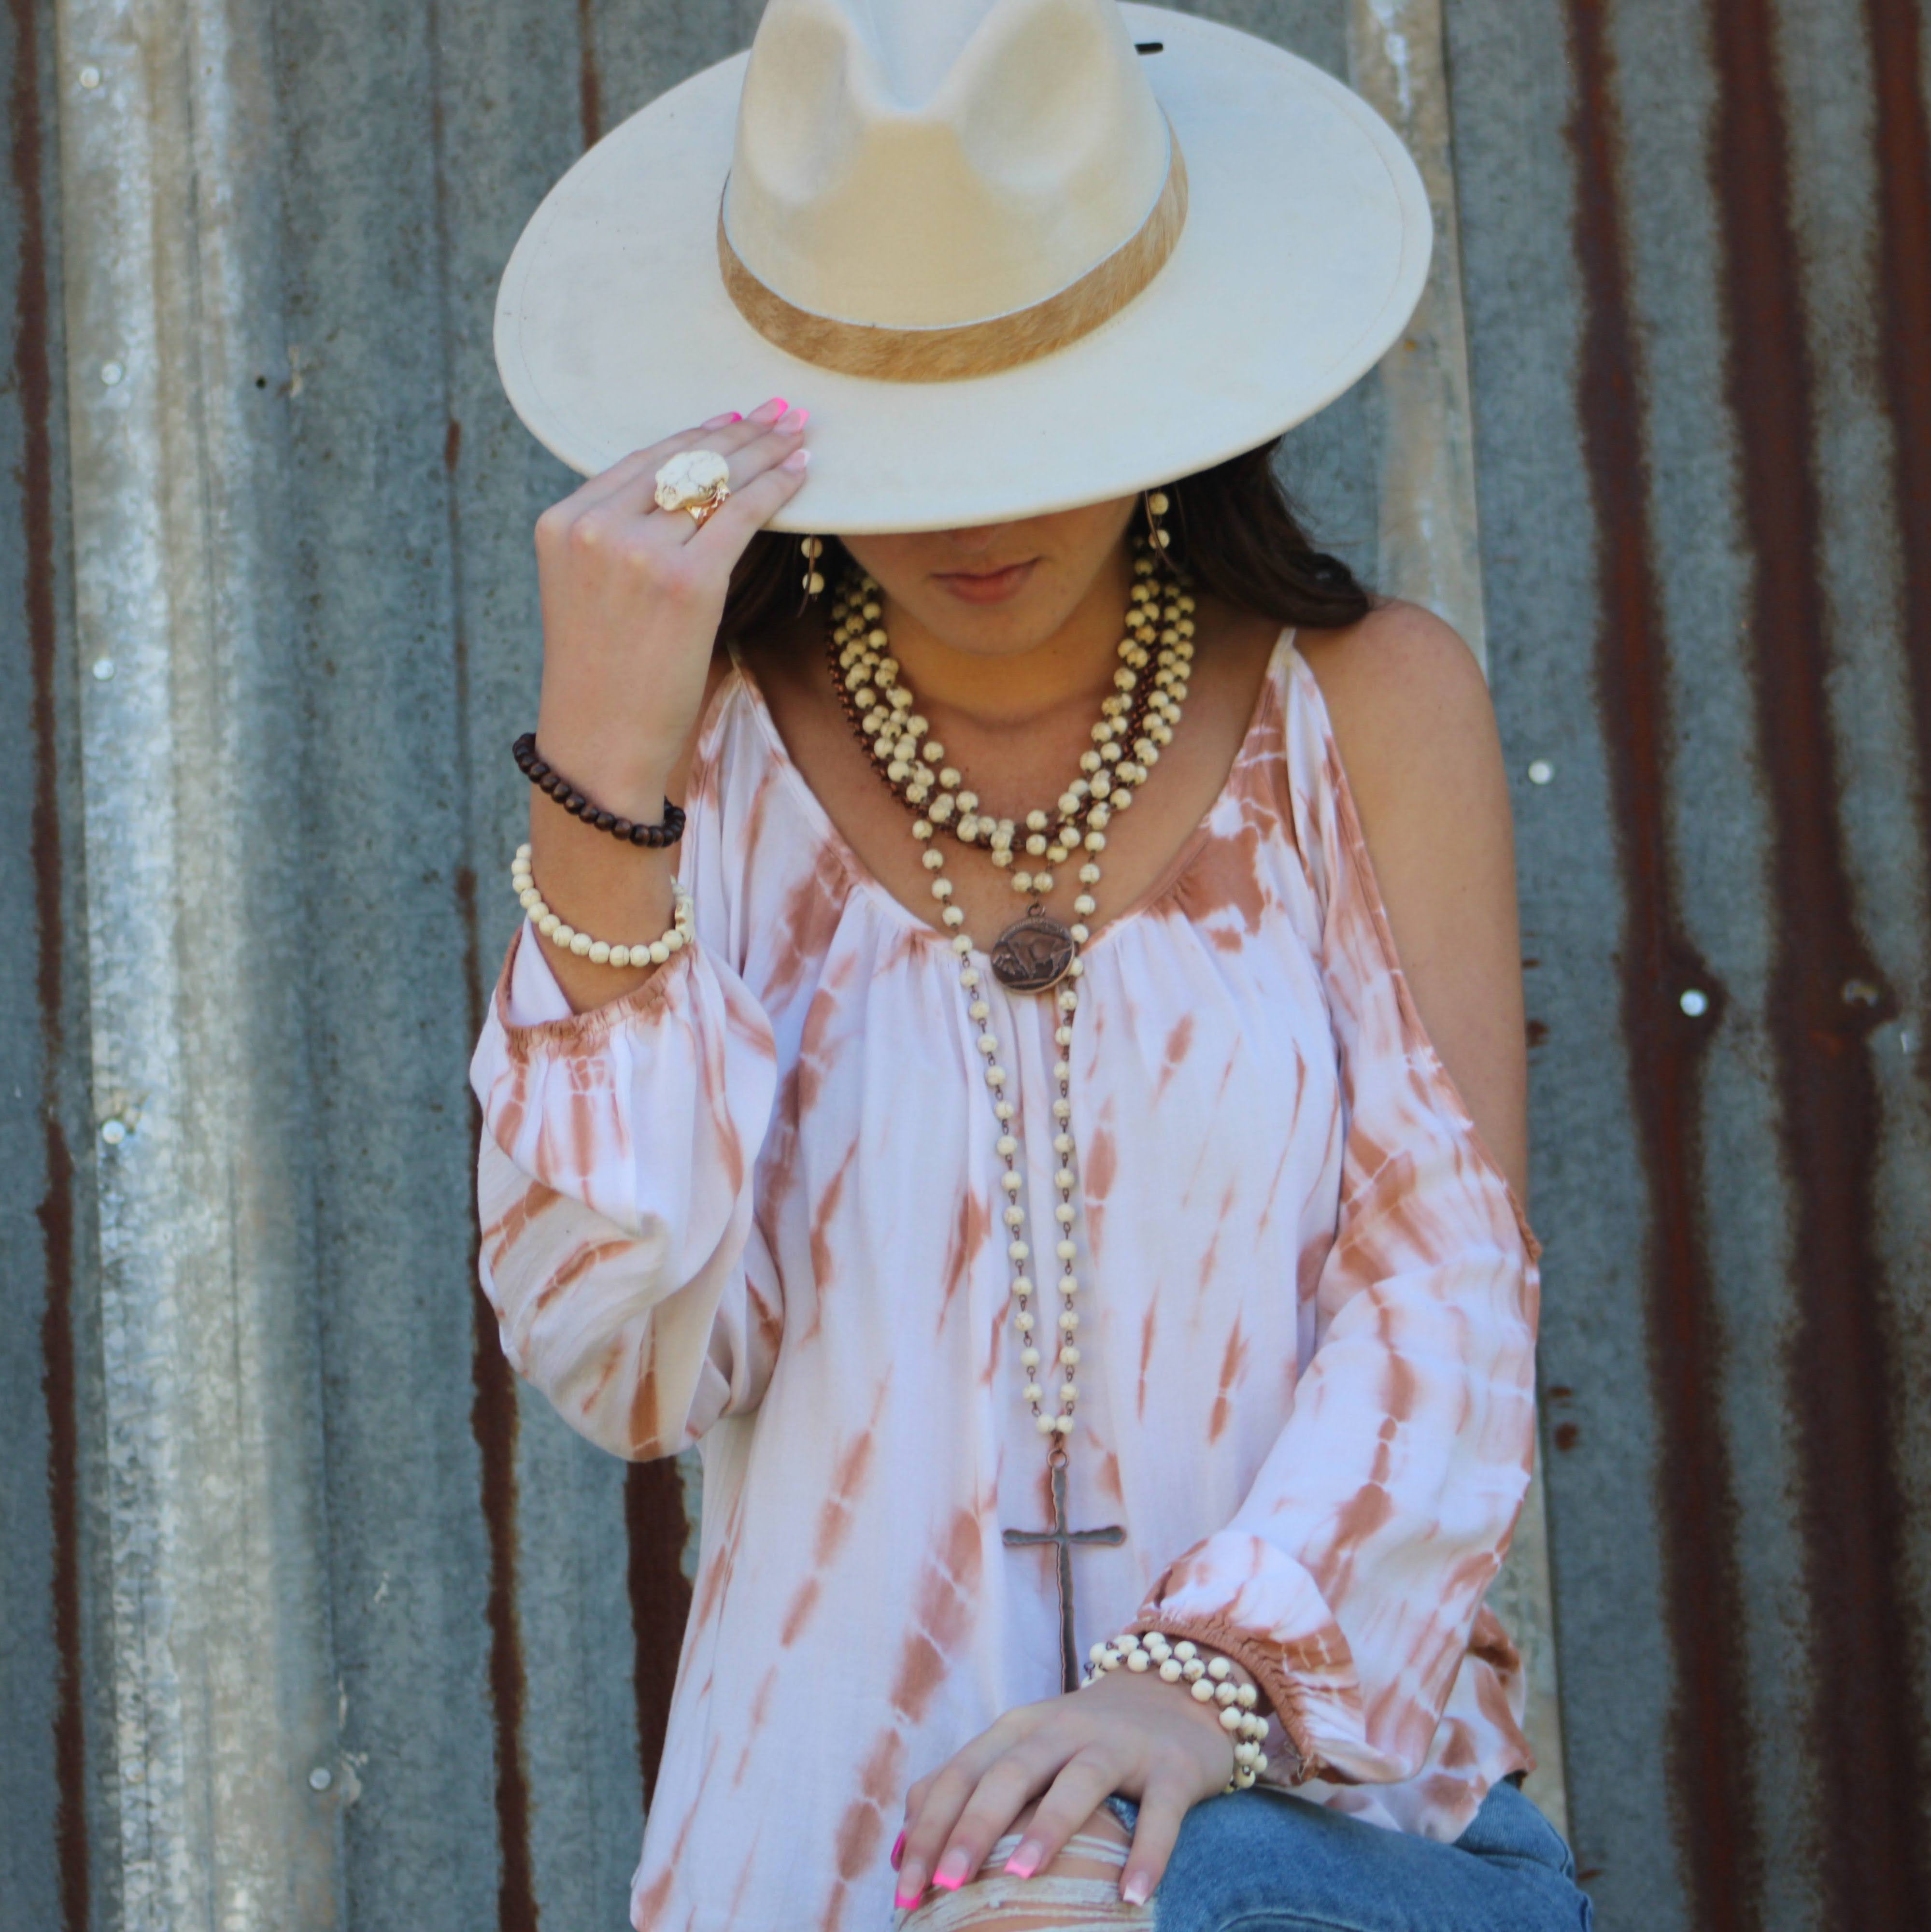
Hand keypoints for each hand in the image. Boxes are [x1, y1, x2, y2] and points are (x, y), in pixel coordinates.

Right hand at [531, 396, 810, 815]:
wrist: (600, 744)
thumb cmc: (603, 679)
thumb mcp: (588, 592)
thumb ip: (619, 540)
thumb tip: (686, 497)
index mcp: (562, 522)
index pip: (642, 461)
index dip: (695, 435)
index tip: (734, 418)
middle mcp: (596, 527)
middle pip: (682, 461)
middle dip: (738, 432)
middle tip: (780, 411)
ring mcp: (639, 552)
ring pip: (715, 483)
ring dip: (765, 453)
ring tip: (798, 433)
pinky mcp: (687, 582)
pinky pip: (741, 516)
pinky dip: (775, 488)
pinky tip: (801, 473)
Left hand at [894, 1665, 1239, 1909]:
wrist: (1179, 1693)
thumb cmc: (1083, 1741)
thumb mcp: (1021, 1751)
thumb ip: (965, 1788)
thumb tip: (901, 1850)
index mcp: (1018, 1729)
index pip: (960, 1775)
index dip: (929, 1828)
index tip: (904, 1886)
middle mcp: (1063, 1729)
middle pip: (1010, 1773)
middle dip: (973, 1826)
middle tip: (945, 1883)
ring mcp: (1120, 1746)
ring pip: (1078, 1780)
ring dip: (1048, 1825)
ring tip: (1020, 1876)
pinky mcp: (1172, 1768)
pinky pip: (1159, 1811)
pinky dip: (1147, 1851)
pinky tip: (1132, 1895)